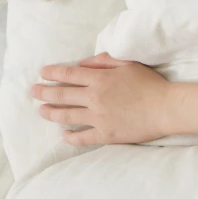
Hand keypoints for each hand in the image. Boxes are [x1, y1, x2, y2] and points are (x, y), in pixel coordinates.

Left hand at [31, 52, 174, 145]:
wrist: (165, 107)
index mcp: (100, 78)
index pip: (69, 74)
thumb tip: (84, 63)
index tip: (41, 73)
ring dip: (51, 113)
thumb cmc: (149, 83)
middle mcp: (95, 98)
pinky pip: (82, 137)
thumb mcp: (127, 64)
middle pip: (63, 94)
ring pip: (67, 116)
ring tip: (41, 111)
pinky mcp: (106, 134)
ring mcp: (98, 118)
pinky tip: (63, 135)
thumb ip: (104, 61)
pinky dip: (70, 137)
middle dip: (44, 92)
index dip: (53, 73)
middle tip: (32, 91)